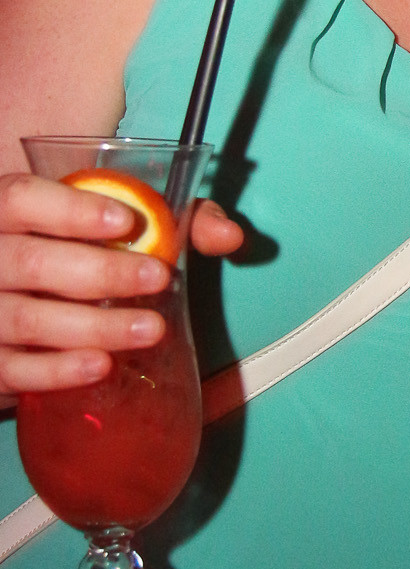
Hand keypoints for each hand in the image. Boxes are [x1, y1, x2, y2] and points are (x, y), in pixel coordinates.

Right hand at [0, 172, 241, 394]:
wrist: (15, 303)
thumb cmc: (68, 255)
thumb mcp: (112, 226)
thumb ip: (173, 220)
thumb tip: (228, 235)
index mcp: (6, 212)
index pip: (21, 198)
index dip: (70, 209)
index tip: (126, 220)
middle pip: (31, 262)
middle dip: (101, 272)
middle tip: (157, 278)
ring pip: (27, 319)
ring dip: (94, 326)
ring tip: (150, 328)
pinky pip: (13, 369)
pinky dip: (57, 370)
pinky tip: (100, 366)